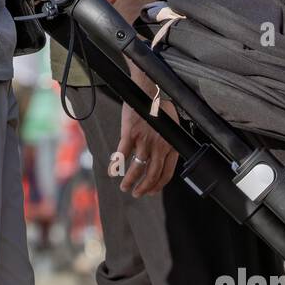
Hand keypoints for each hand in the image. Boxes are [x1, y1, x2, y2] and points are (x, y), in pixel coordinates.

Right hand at [116, 67, 178, 197]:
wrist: (149, 90)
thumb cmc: (160, 106)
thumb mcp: (172, 127)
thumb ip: (168, 143)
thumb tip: (163, 157)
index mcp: (171, 146)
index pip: (166, 173)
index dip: (158, 185)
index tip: (151, 191)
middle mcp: (159, 146)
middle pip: (152, 175)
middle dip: (143, 188)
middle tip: (136, 193)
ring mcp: (144, 141)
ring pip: (137, 168)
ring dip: (129, 181)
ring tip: (124, 187)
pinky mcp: (130, 134)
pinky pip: (121, 155)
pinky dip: (115, 166)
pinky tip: (112, 171)